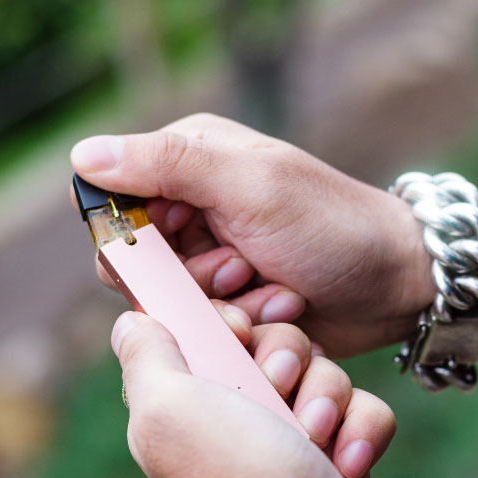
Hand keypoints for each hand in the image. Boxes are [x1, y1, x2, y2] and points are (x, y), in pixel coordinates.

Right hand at [72, 113, 435, 356]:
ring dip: (221, 305)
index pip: (110, 198)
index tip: (175, 251)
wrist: (395, 284)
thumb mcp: (251, 187)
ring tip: (272, 288)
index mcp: (189, 157)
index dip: (131, 237)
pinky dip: (241, 323)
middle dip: (188, 278)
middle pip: (133, 258)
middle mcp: (192, 203)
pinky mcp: (230, 298)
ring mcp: (211, 254)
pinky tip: (283, 308)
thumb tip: (82, 154)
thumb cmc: (332, 226)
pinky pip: (202, 323)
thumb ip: (168, 166)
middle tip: (242, 268)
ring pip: (167, 299)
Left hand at [112, 304, 402, 477]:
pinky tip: (344, 463)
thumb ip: (146, 356)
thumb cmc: (238, 477)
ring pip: (323, 370)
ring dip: (326, 398)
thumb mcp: (167, 409)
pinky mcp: (339, 452)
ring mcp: (291, 437)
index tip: (237, 332)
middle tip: (277, 386)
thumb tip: (129, 322)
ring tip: (314, 439)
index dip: (227, 321)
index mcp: (187, 405)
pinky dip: (360, 429)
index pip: (208, 332)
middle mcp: (237, 418)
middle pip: (274, 342)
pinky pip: (361, 406)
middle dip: (286, 357)